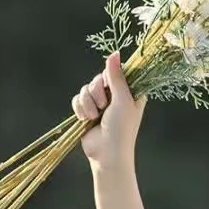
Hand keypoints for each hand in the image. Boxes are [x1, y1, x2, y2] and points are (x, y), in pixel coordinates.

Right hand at [71, 51, 146, 169]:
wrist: (107, 154)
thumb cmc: (121, 129)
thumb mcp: (122, 100)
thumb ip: (116, 77)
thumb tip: (114, 53)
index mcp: (130, 91)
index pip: (116, 71)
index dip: (110, 77)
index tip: (111, 88)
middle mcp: (116, 95)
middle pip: (98, 78)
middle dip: (97, 93)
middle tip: (104, 107)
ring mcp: (101, 104)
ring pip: (86, 88)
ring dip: (88, 103)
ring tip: (95, 117)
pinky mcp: (87, 111)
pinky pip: (77, 99)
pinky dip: (80, 109)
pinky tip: (86, 120)